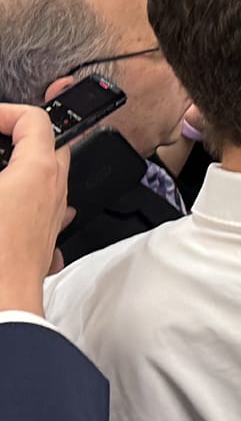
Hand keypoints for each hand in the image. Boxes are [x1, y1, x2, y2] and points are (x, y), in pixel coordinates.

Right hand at [0, 104, 71, 313]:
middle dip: (18, 136)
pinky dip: (23, 194)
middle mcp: (55, 189)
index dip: (6, 112)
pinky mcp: (45, 237)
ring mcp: (54, 214)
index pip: (35, 119)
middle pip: (48, 143)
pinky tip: (6, 204)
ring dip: (22, 166)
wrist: (1, 308)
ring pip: (47, 175)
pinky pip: (42, 204)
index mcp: (38, 170)